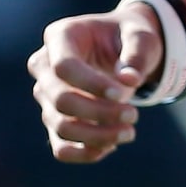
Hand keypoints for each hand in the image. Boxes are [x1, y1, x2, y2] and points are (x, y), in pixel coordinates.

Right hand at [28, 4, 163, 162]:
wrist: (124, 46)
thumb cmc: (130, 35)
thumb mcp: (140, 34)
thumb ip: (136, 53)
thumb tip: (129, 81)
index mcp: (61, 36)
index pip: (64, 66)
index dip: (91, 84)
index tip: (122, 93)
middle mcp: (45, 66)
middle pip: (60, 100)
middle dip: (98, 113)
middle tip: (133, 116)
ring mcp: (46, 95)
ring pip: (60, 126)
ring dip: (96, 136)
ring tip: (129, 132)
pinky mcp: (55, 119)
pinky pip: (60, 146)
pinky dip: (84, 152)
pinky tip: (110, 146)